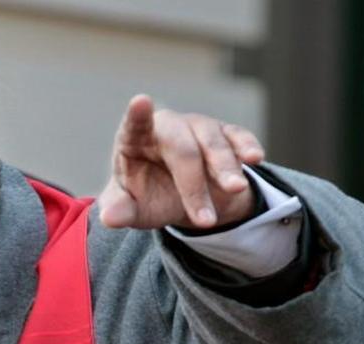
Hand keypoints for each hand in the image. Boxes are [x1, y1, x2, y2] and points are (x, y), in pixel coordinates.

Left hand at [97, 94, 264, 229]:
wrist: (182, 196)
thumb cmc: (148, 195)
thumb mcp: (133, 207)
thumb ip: (120, 210)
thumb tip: (109, 218)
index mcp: (135, 139)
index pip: (134, 125)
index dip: (138, 115)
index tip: (140, 102)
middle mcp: (168, 127)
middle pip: (182, 148)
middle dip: (194, 184)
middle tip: (204, 220)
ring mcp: (198, 127)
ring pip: (213, 142)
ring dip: (225, 169)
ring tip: (234, 190)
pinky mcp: (226, 134)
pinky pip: (238, 137)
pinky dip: (247, 146)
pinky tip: (254, 158)